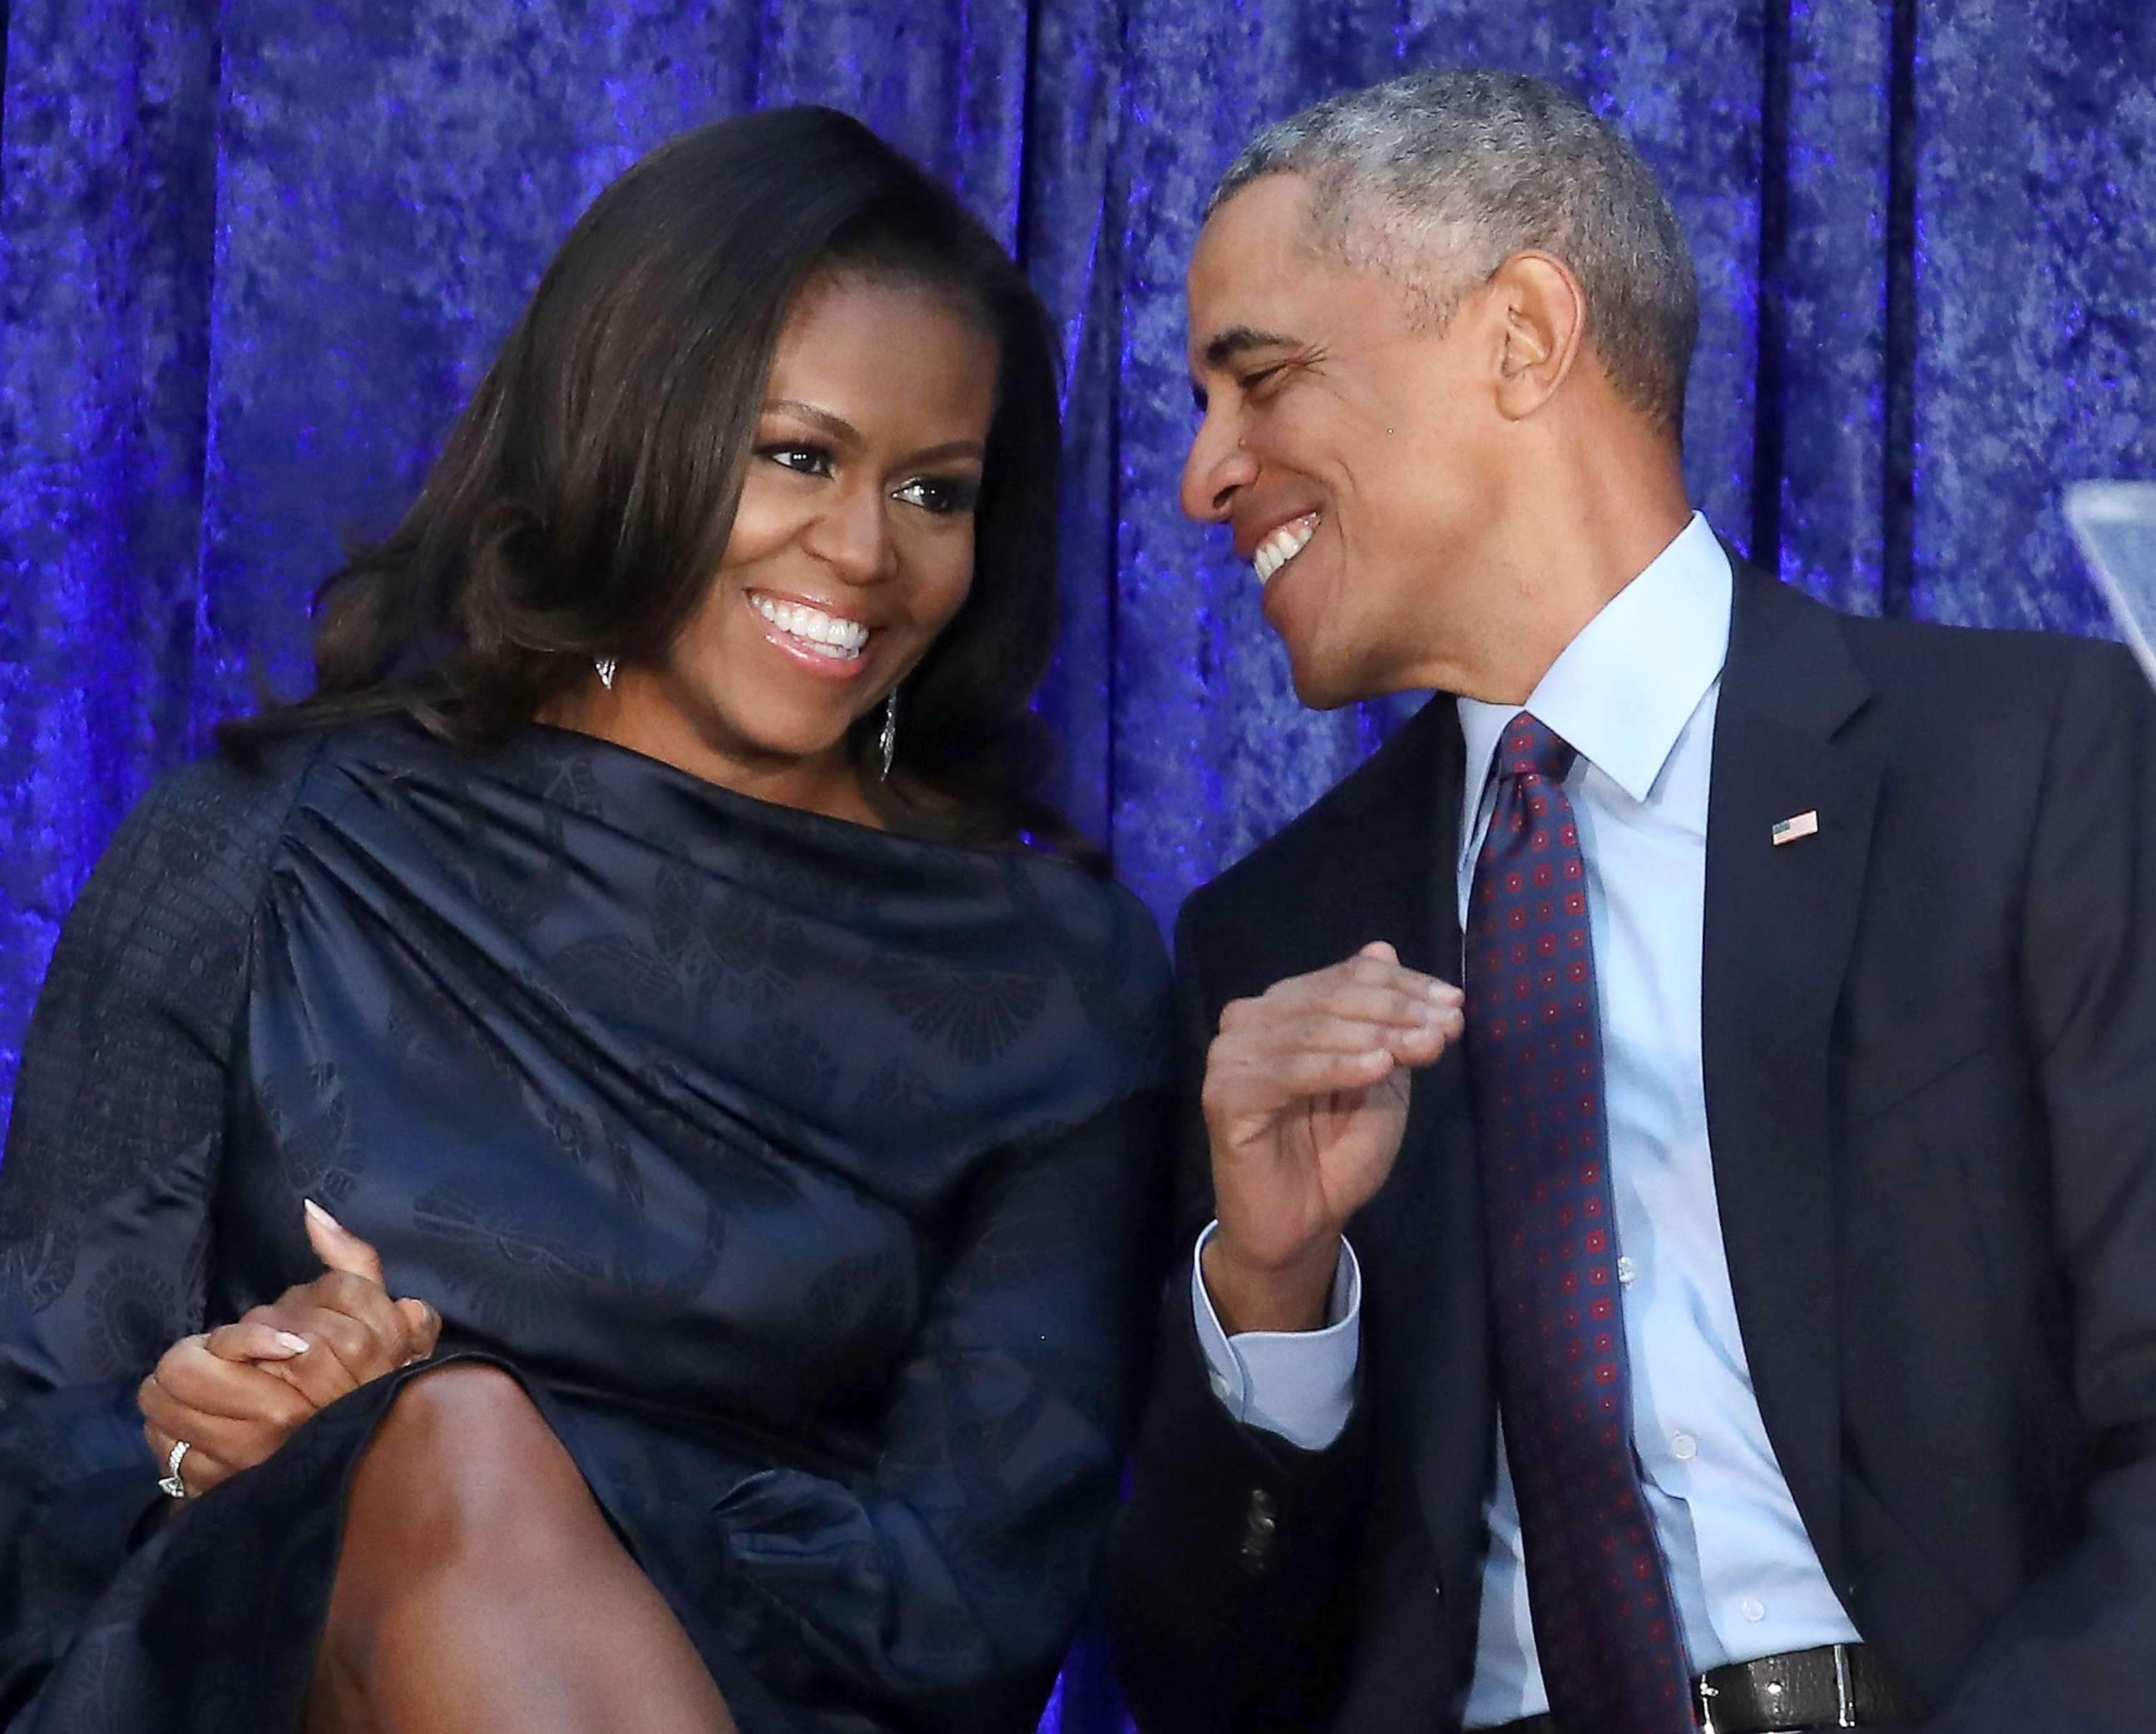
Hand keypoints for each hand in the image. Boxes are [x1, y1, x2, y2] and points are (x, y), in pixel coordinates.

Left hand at [138, 1201, 440, 1495]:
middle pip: (182, 1367)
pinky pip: (163, 1448)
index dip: (243, 1336)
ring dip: (175, 1393)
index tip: (274, 1347)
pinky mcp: (218, 1490)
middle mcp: (275, 1419)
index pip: (233, 1334)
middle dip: (196, 1355)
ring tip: (206, 1388)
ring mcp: (243, 1459)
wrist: (382, 1464)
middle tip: (222, 1360)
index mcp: (312, 1369)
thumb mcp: (377, 1311)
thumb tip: (311, 1211)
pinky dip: (173, 1433)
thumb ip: (350, 1259)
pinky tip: (201, 1427)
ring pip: (162, 1405)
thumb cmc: (377, 1378)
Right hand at [1200, 942, 1463, 1332]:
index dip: (1405, 985)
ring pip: (1313, 1028)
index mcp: (1285, 1007)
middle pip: (1331, 996)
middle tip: (1446, 1029)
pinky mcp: (1223, 1096)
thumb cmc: (1339, 1151)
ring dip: (1377, 1035)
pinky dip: (1337, 1066)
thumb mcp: (1378, 1077)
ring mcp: (1231, 1056)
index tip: (1455, 1005)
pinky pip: (1288, 1072)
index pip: (1347, 975)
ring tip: (1425, 1048)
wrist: (1301, 1224)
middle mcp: (1251, 1020)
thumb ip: (1382, 1020)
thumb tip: (1384, 948)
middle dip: (1397, 1010)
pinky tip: (1378, 1068)